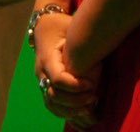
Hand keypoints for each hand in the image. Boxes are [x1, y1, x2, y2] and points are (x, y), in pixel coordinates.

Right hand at [31, 12, 98, 127]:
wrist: (46, 26)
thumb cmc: (62, 26)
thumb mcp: (70, 27)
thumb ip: (81, 41)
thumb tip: (97, 57)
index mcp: (47, 58)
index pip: (58, 79)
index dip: (75, 86)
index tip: (91, 84)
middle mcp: (41, 72)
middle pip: (54, 95)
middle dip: (76, 101)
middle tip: (95, 97)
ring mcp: (43, 81)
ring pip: (52, 104)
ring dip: (72, 110)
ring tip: (91, 107)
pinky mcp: (47, 86)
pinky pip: (53, 106)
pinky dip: (68, 113)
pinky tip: (84, 113)